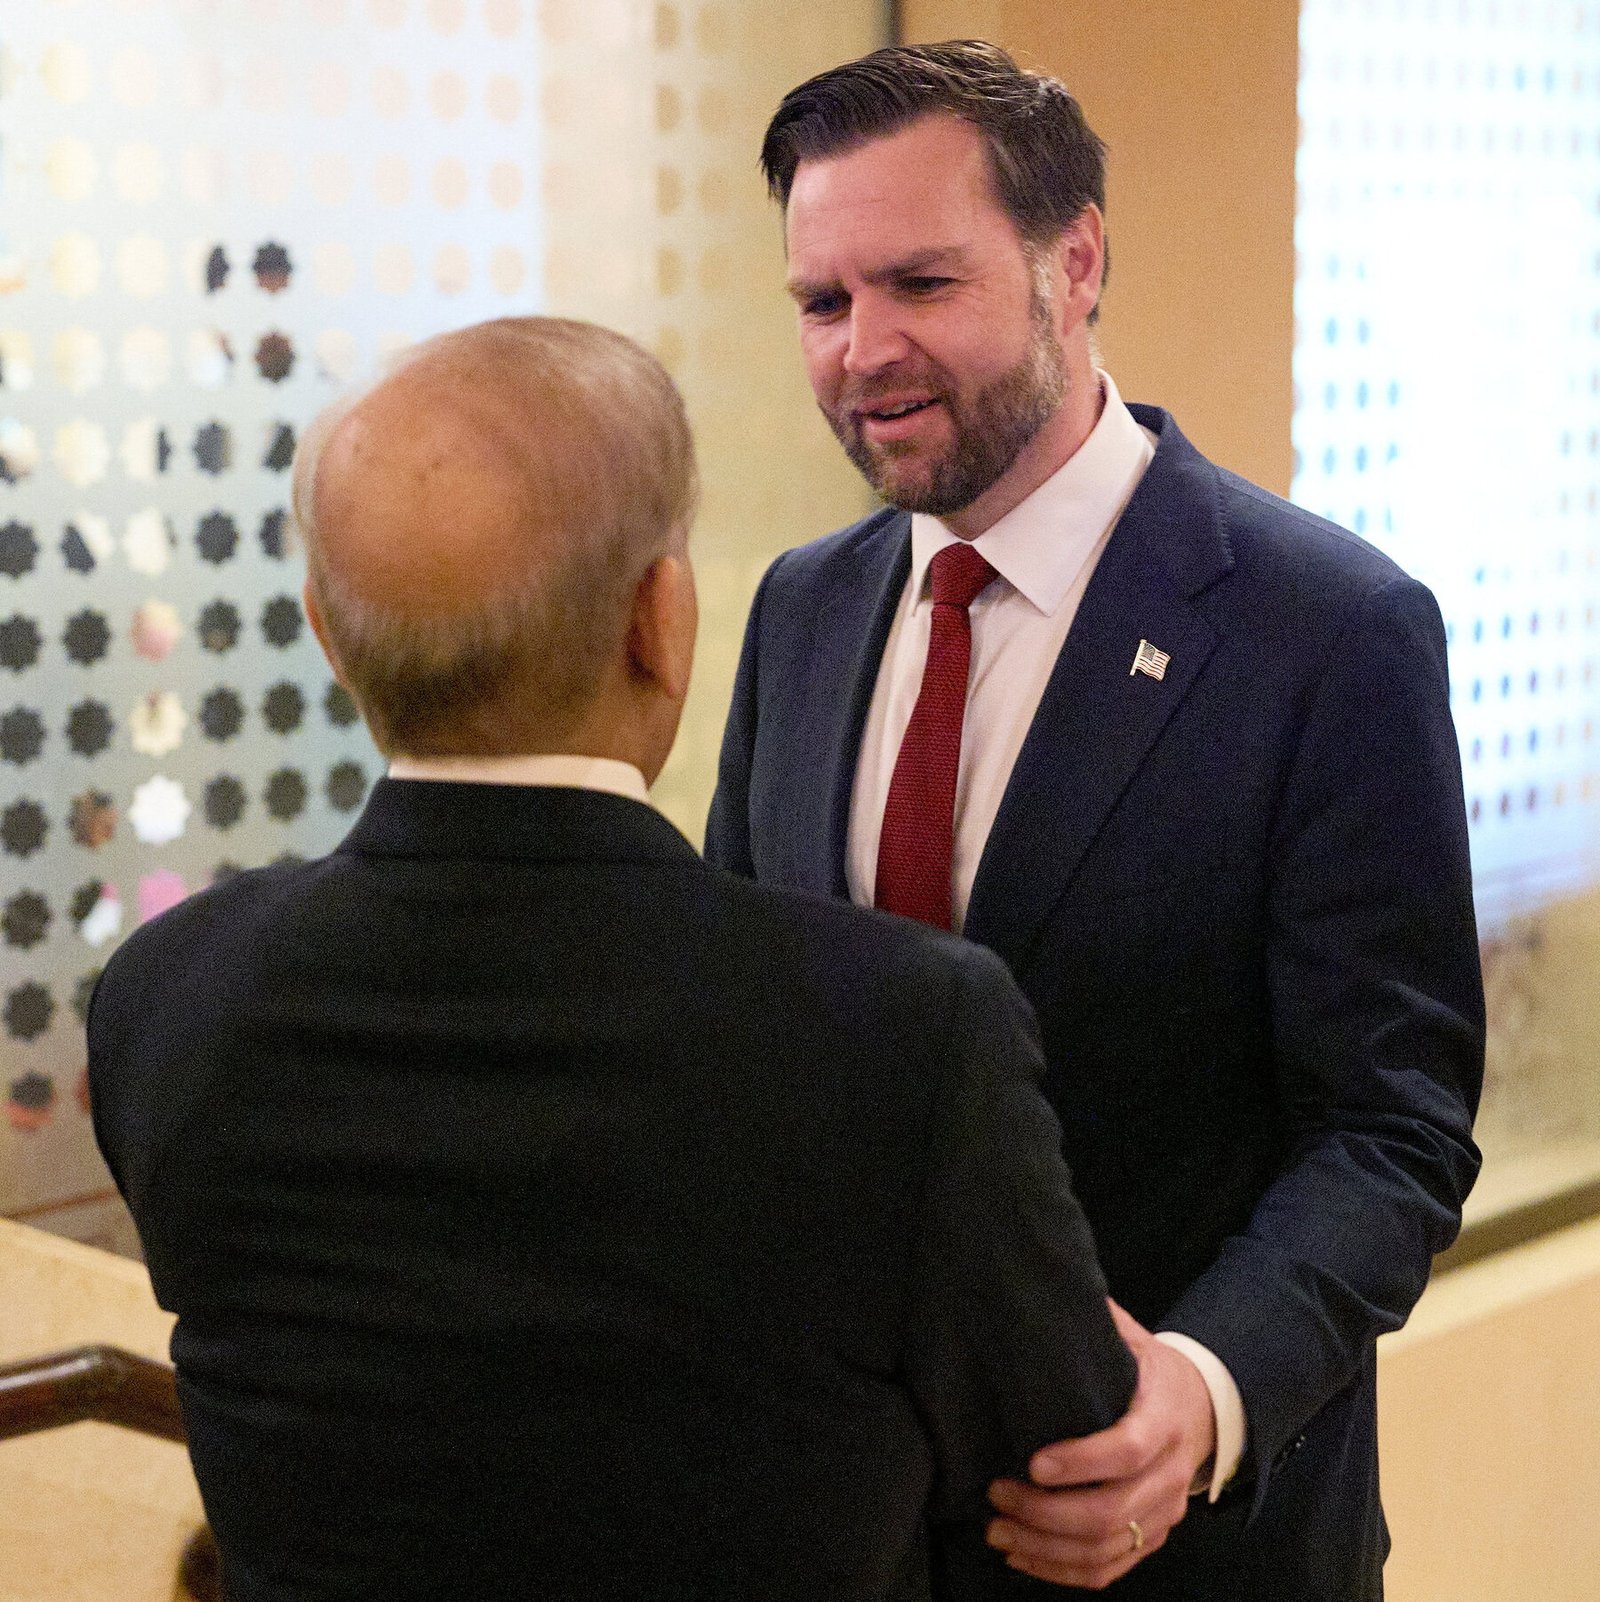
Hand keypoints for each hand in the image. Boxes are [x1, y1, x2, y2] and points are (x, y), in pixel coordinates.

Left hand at [985, 1301, 1215, 1589]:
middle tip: (997, 1495)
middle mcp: (1171, 1472)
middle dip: (1047, 1512)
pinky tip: (1023, 1556)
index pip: (1127, 1449)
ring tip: (997, 1530)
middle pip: (1112, 1511)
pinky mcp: (1154, 1537)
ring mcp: (1165, 1512)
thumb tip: (1040, 1285)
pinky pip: (1111, 1568)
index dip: (1080, 1461)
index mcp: (1163, 1416)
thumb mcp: (1132, 1337)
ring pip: (1108, 1548)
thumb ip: (1095, 1322)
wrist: (1207, 1408)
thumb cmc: (1151, 1368)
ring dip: (1047, 1547)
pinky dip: (1064, 1571)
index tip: (1031, 1461)